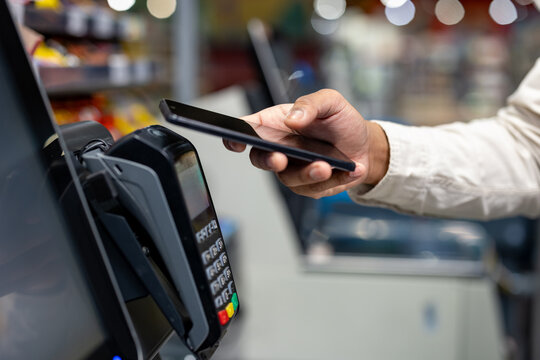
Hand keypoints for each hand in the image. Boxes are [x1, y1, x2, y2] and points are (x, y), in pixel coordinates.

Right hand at [224, 89, 388, 197]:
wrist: (364, 144)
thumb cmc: (341, 121)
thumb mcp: (331, 101)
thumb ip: (310, 103)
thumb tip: (293, 118)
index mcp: (276, 125)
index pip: (247, 130)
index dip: (234, 136)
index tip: (236, 140)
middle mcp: (279, 149)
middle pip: (261, 159)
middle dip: (269, 161)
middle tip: (281, 159)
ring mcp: (292, 170)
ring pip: (289, 179)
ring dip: (307, 174)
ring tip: (325, 166)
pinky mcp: (309, 186)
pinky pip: (314, 188)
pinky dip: (333, 180)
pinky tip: (348, 170)